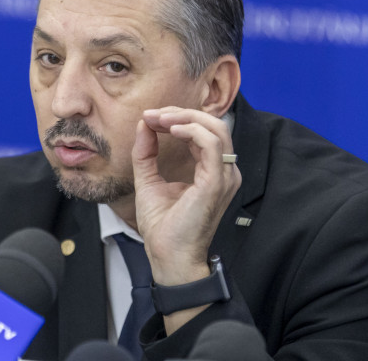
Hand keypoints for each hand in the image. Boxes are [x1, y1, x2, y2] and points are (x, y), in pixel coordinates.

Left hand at [131, 106, 240, 284]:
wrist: (166, 255)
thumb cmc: (162, 226)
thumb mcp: (148, 180)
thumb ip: (146, 152)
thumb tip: (144, 124)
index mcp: (211, 171)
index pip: (202, 131)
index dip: (176, 118)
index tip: (149, 118)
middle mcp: (223, 171)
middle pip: (212, 124)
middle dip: (180, 113)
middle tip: (153, 114)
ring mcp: (223, 176)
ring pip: (215, 128)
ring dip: (185, 117)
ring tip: (159, 119)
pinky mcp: (216, 182)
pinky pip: (211, 144)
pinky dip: (191, 130)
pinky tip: (170, 129)